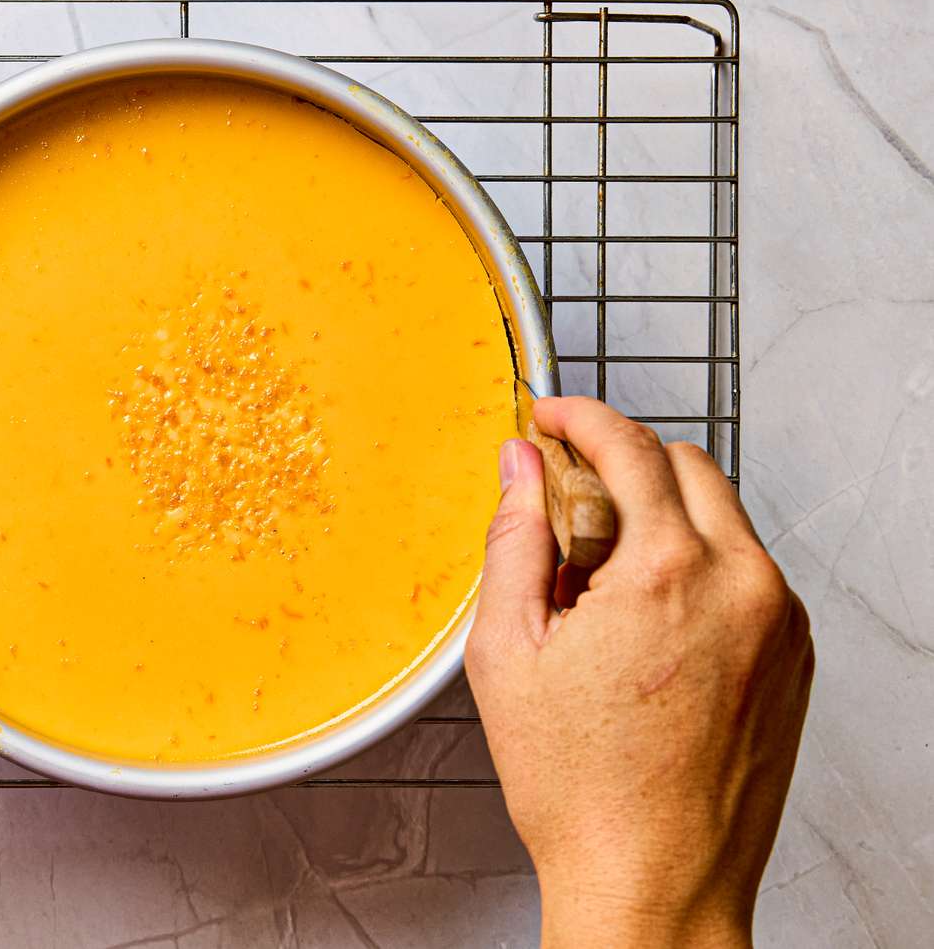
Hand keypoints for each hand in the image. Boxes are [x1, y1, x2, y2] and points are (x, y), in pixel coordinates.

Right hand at [466, 398, 812, 947]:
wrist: (654, 884)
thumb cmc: (582, 789)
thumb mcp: (507, 650)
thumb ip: (515, 537)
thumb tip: (521, 470)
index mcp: (671, 574)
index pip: (630, 447)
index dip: (580, 418)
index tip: (551, 417)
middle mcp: (744, 587)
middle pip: (687, 466)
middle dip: (622, 467)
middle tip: (566, 513)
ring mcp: (782, 624)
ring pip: (720, 518)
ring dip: (660, 520)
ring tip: (599, 593)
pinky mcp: (795, 658)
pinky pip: (745, 573)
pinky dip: (695, 568)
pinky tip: (642, 629)